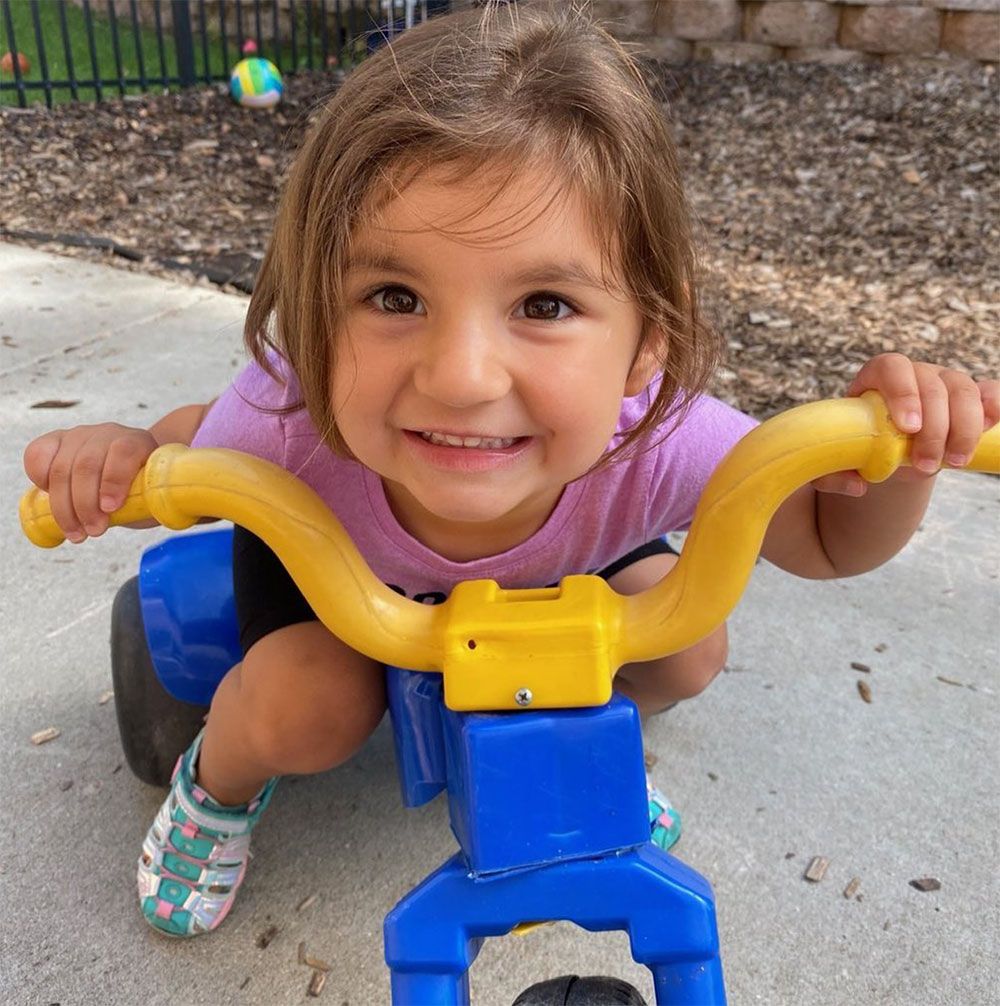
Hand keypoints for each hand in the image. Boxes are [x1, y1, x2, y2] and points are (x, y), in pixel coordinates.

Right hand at [23, 424, 157, 541]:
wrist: (129, 470)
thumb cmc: (144, 488)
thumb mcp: (155, 494)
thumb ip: (154, 501)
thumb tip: (161, 513)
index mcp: (138, 442)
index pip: (123, 452)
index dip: (114, 480)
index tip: (111, 509)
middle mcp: (108, 433)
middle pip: (87, 464)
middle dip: (86, 504)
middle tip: (94, 532)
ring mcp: (80, 435)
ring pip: (61, 467)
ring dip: (64, 506)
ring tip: (76, 532)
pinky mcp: (56, 441)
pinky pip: (37, 454)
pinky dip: (38, 478)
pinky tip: (48, 500)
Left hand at [813, 353, 999, 496]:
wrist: (886, 452)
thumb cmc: (857, 450)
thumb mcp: (834, 461)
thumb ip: (832, 473)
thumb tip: (857, 486)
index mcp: (876, 377)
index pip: (892, 367)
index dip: (902, 393)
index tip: (907, 428)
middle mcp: (914, 374)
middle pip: (932, 386)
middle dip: (933, 429)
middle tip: (924, 465)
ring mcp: (945, 382)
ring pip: (963, 391)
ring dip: (963, 429)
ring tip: (952, 463)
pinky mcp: (970, 398)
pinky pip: (989, 392)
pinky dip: (994, 406)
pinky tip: (990, 425)